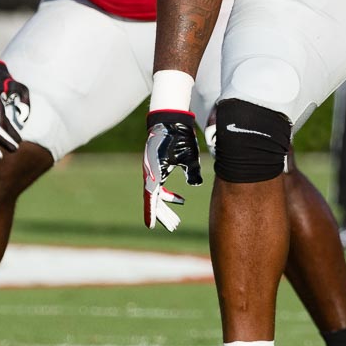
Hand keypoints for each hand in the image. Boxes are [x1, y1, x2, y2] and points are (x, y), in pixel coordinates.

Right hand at [143, 110, 202, 231]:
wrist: (169, 118)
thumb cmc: (178, 136)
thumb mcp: (188, 155)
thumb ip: (192, 171)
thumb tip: (195, 184)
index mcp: (155, 172)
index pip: (151, 198)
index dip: (151, 213)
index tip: (150, 226)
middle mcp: (150, 173)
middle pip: (154, 199)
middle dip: (164, 214)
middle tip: (174, 226)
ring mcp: (152, 169)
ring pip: (157, 193)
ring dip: (166, 206)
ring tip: (176, 220)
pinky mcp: (157, 166)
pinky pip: (160, 185)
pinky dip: (168, 194)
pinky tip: (179, 199)